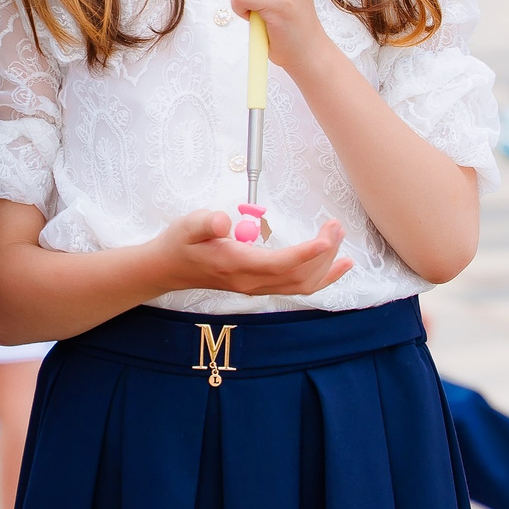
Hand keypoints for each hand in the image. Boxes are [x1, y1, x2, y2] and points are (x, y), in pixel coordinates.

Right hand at [145, 208, 353, 297]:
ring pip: (302, 285)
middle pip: (299, 275)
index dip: (307, 253)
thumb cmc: (180, 244)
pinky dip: (322, 277)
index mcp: (237, 265)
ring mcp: (258, 287)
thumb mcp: (187, 226)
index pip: (280, 264)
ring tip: (340, 239)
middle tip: (335, 225)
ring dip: (326, 264)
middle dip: (324, 252)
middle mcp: (251, 282)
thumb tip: (223, 221)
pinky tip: (338, 265)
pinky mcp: (261, 286)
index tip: (326, 237)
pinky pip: (298, 287)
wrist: (168, 269)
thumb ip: (205, 222)